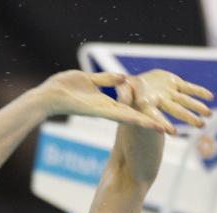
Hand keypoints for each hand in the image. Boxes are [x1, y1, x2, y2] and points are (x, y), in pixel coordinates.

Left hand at [39, 70, 168, 131]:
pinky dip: (134, 120)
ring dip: (146, 124)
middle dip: (149, 123)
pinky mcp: (100, 112)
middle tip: (167, 129)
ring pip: (130, 119)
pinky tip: (145, 123)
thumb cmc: (64, 87)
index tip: (156, 114)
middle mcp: (107, 110)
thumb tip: (122, 78)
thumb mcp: (89, 79)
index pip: (129, 107)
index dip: (142, 110)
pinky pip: (120, 116)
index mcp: (105, 103)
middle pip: (132, 117)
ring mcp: (105, 113)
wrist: (49, 95)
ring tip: (163, 130)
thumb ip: (106, 79)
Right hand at [120, 69, 212, 134]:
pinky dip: (199, 92)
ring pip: (186, 101)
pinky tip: (210, 97)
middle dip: (189, 118)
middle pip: (177, 111)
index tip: (171, 132)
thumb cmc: (128, 89)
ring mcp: (170, 93)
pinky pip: (189, 88)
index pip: (156, 116)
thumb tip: (123, 101)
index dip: (163, 123)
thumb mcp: (123, 88)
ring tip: (209, 115)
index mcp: (148, 105)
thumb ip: (124, 94)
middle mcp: (161, 101)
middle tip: (201, 126)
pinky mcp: (175, 83)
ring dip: (198, 107)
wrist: (138, 84)